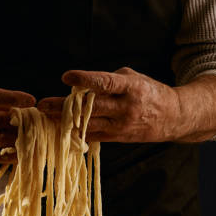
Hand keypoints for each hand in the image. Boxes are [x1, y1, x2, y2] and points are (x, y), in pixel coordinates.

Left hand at [37, 67, 181, 142]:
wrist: (173, 118)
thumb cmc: (149, 93)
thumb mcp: (134, 78)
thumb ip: (110, 81)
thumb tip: (83, 86)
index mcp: (132, 88)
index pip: (106, 82)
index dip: (85, 80)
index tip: (66, 77)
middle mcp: (126, 108)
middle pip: (91, 107)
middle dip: (64, 106)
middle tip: (42, 104)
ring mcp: (121, 126)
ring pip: (89, 125)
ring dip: (65, 121)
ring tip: (46, 117)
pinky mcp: (118, 138)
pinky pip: (93, 136)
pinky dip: (76, 132)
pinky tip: (60, 128)